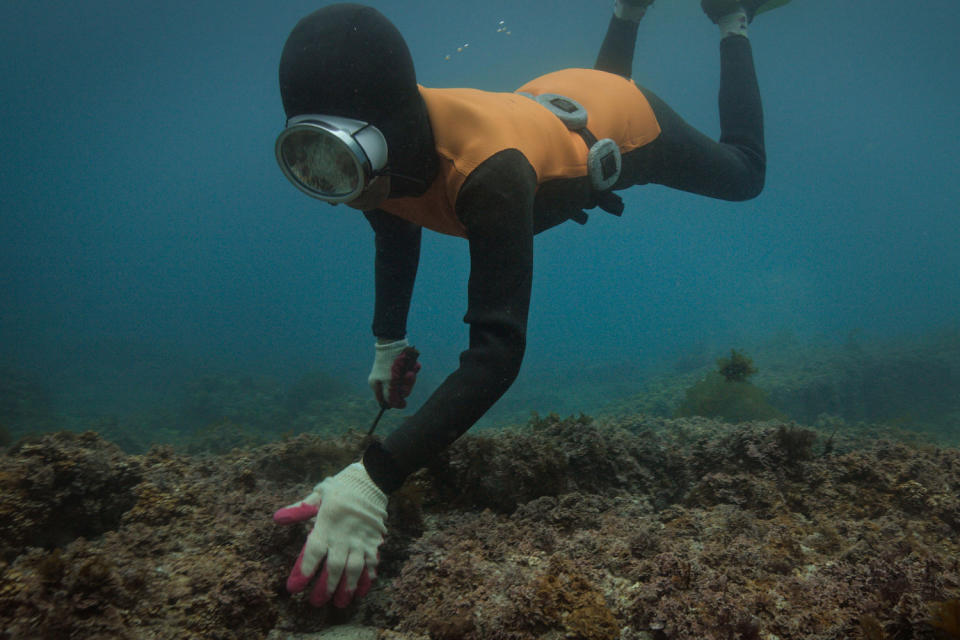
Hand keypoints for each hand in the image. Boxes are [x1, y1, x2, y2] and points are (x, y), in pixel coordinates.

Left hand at [273, 462, 387, 606]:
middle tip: (316, 602)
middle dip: (325, 586)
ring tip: (340, 603)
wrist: (372, 478)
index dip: (304, 570)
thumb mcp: (319, 493)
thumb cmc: (341, 486)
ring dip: (347, 587)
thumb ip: (300, 509)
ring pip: (354, 569)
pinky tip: (362, 590)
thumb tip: (277, 518)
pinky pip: (371, 563)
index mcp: (327, 523)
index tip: (295, 587)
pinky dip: (367, 578)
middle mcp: (344, 535)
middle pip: (334, 566)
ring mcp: (361, 539)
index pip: (313, 551)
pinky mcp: (374, 540)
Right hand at [368, 338, 419, 407]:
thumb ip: (392, 397)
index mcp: (377, 385)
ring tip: (410, 371)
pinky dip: (413, 370)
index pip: (386, 400)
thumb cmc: (389, 364)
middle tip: (407, 378)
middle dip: (406, 387)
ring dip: (411, 378)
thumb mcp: (389, 383)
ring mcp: (393, 373)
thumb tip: (396, 406)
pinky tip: (412, 366)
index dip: (395, 402)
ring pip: (406, 383)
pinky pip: (410, 373)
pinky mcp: (402, 367)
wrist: (394, 343)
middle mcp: (385, 380)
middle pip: (398, 392)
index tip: (404, 403)